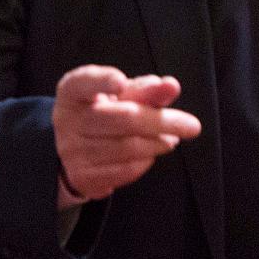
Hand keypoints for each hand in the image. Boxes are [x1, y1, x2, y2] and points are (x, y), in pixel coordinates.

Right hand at [53, 67, 201, 201]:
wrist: (73, 149)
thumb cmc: (102, 113)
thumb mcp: (119, 96)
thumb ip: (146, 90)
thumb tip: (171, 86)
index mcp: (72, 92)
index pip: (83, 82)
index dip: (102, 82)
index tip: (121, 82)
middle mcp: (67, 120)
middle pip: (122, 118)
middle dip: (161, 121)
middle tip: (192, 126)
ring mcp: (72, 150)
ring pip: (128, 147)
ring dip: (158, 143)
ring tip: (170, 139)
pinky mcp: (82, 176)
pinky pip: (125, 170)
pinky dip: (145, 161)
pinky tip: (149, 153)